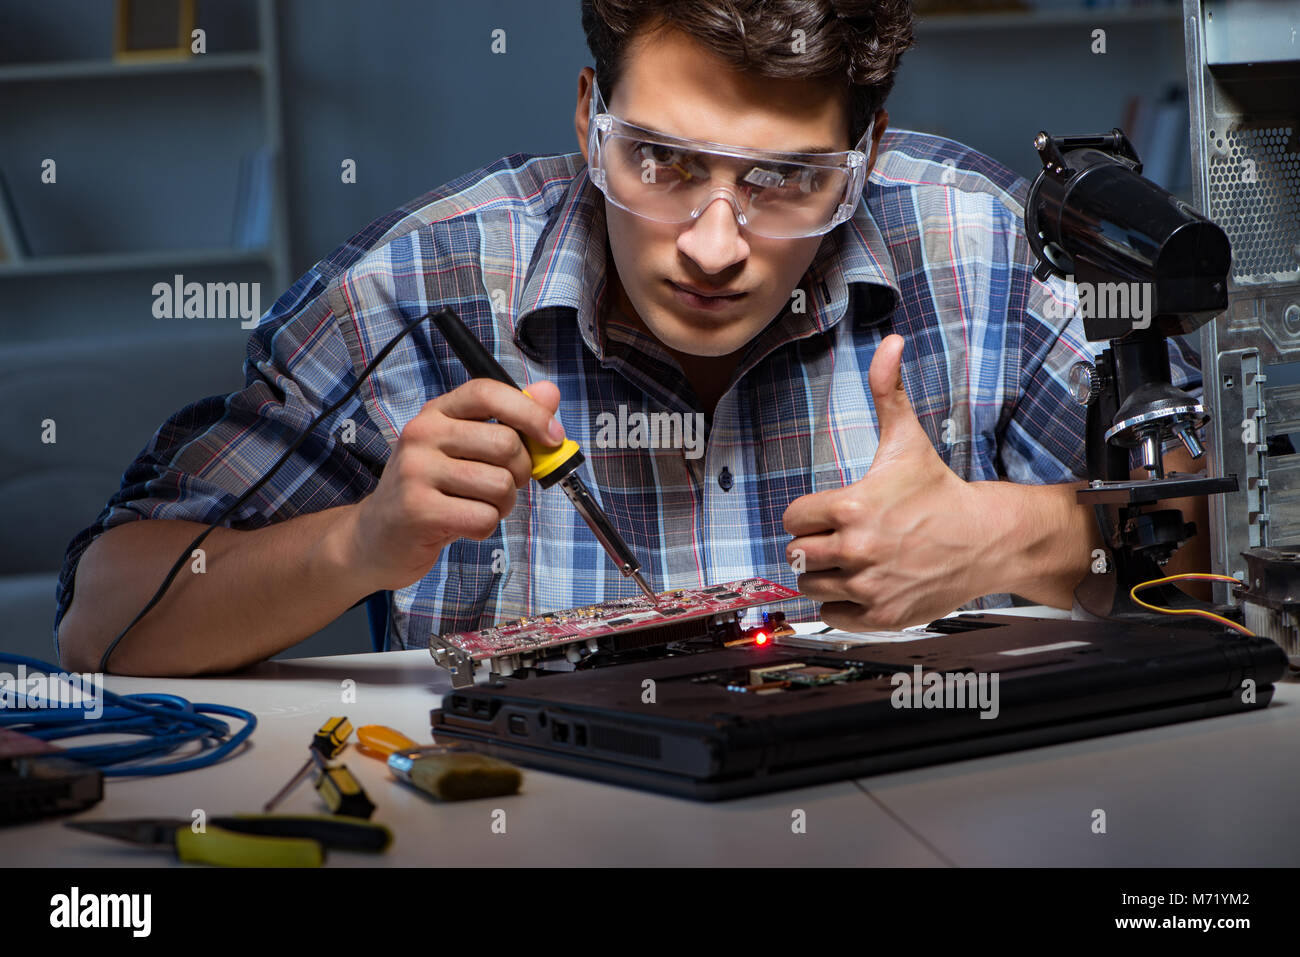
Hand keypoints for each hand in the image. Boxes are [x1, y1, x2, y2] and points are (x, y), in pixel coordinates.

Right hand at [344, 378, 565, 589]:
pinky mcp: (418, 510)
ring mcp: (416, 472)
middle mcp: (421, 435)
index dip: (530, 413)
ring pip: (500, 485)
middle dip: (521, 472)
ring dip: (503, 505)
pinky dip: (485, 527)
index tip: (553, 436)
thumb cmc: (431, 490)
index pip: (488, 392)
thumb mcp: (465, 449)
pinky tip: (462, 525)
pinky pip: (484, 518)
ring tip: (477, 507)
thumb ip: (509, 420)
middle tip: (502, 485)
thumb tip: (550, 392)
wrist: (376, 536)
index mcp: (436, 413)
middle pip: (506, 443)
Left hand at [783, 334, 992, 630]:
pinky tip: (862, 585)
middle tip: (840, 538)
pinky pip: (832, 616)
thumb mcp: (907, 440)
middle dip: (813, 546)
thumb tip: (889, 342)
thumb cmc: (940, 492)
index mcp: (853, 507)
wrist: (987, 539)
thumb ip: (887, 391)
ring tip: (850, 561)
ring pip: (810, 587)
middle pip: (796, 555)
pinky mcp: (881, 615)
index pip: (793, 518)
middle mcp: (858, 549)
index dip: (807, 515)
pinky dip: (840, 605)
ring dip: (823, 576)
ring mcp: (870, 586)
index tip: (828, 514)